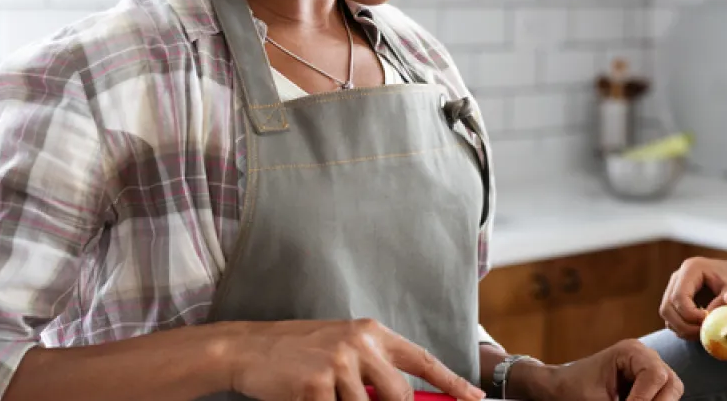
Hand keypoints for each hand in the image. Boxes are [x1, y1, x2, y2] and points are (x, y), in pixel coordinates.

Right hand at [225, 319, 484, 400]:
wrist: (251, 349)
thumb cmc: (301, 352)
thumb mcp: (345, 347)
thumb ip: (376, 368)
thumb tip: (407, 398)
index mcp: (373, 333)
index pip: (422, 360)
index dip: (452, 383)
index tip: (475, 399)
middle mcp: (360, 344)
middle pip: (400, 397)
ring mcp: (338, 364)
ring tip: (327, 394)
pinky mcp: (315, 385)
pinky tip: (309, 398)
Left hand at [512, 340, 680, 400]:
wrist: (557, 389)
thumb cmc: (571, 390)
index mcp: (631, 351)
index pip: (655, 375)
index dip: (645, 399)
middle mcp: (645, 357)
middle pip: (671, 383)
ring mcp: (648, 370)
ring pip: (671, 391)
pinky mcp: (647, 385)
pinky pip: (662, 397)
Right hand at [658, 257, 726, 338]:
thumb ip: (723, 303)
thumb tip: (708, 320)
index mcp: (691, 269)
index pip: (679, 296)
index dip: (690, 314)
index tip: (706, 322)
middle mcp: (678, 277)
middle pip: (667, 307)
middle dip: (683, 325)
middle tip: (702, 333)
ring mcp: (674, 287)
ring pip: (667, 313)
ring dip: (681, 328)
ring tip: (702, 333)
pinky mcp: (676, 299)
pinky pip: (671, 317)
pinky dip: (682, 328)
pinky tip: (699, 330)